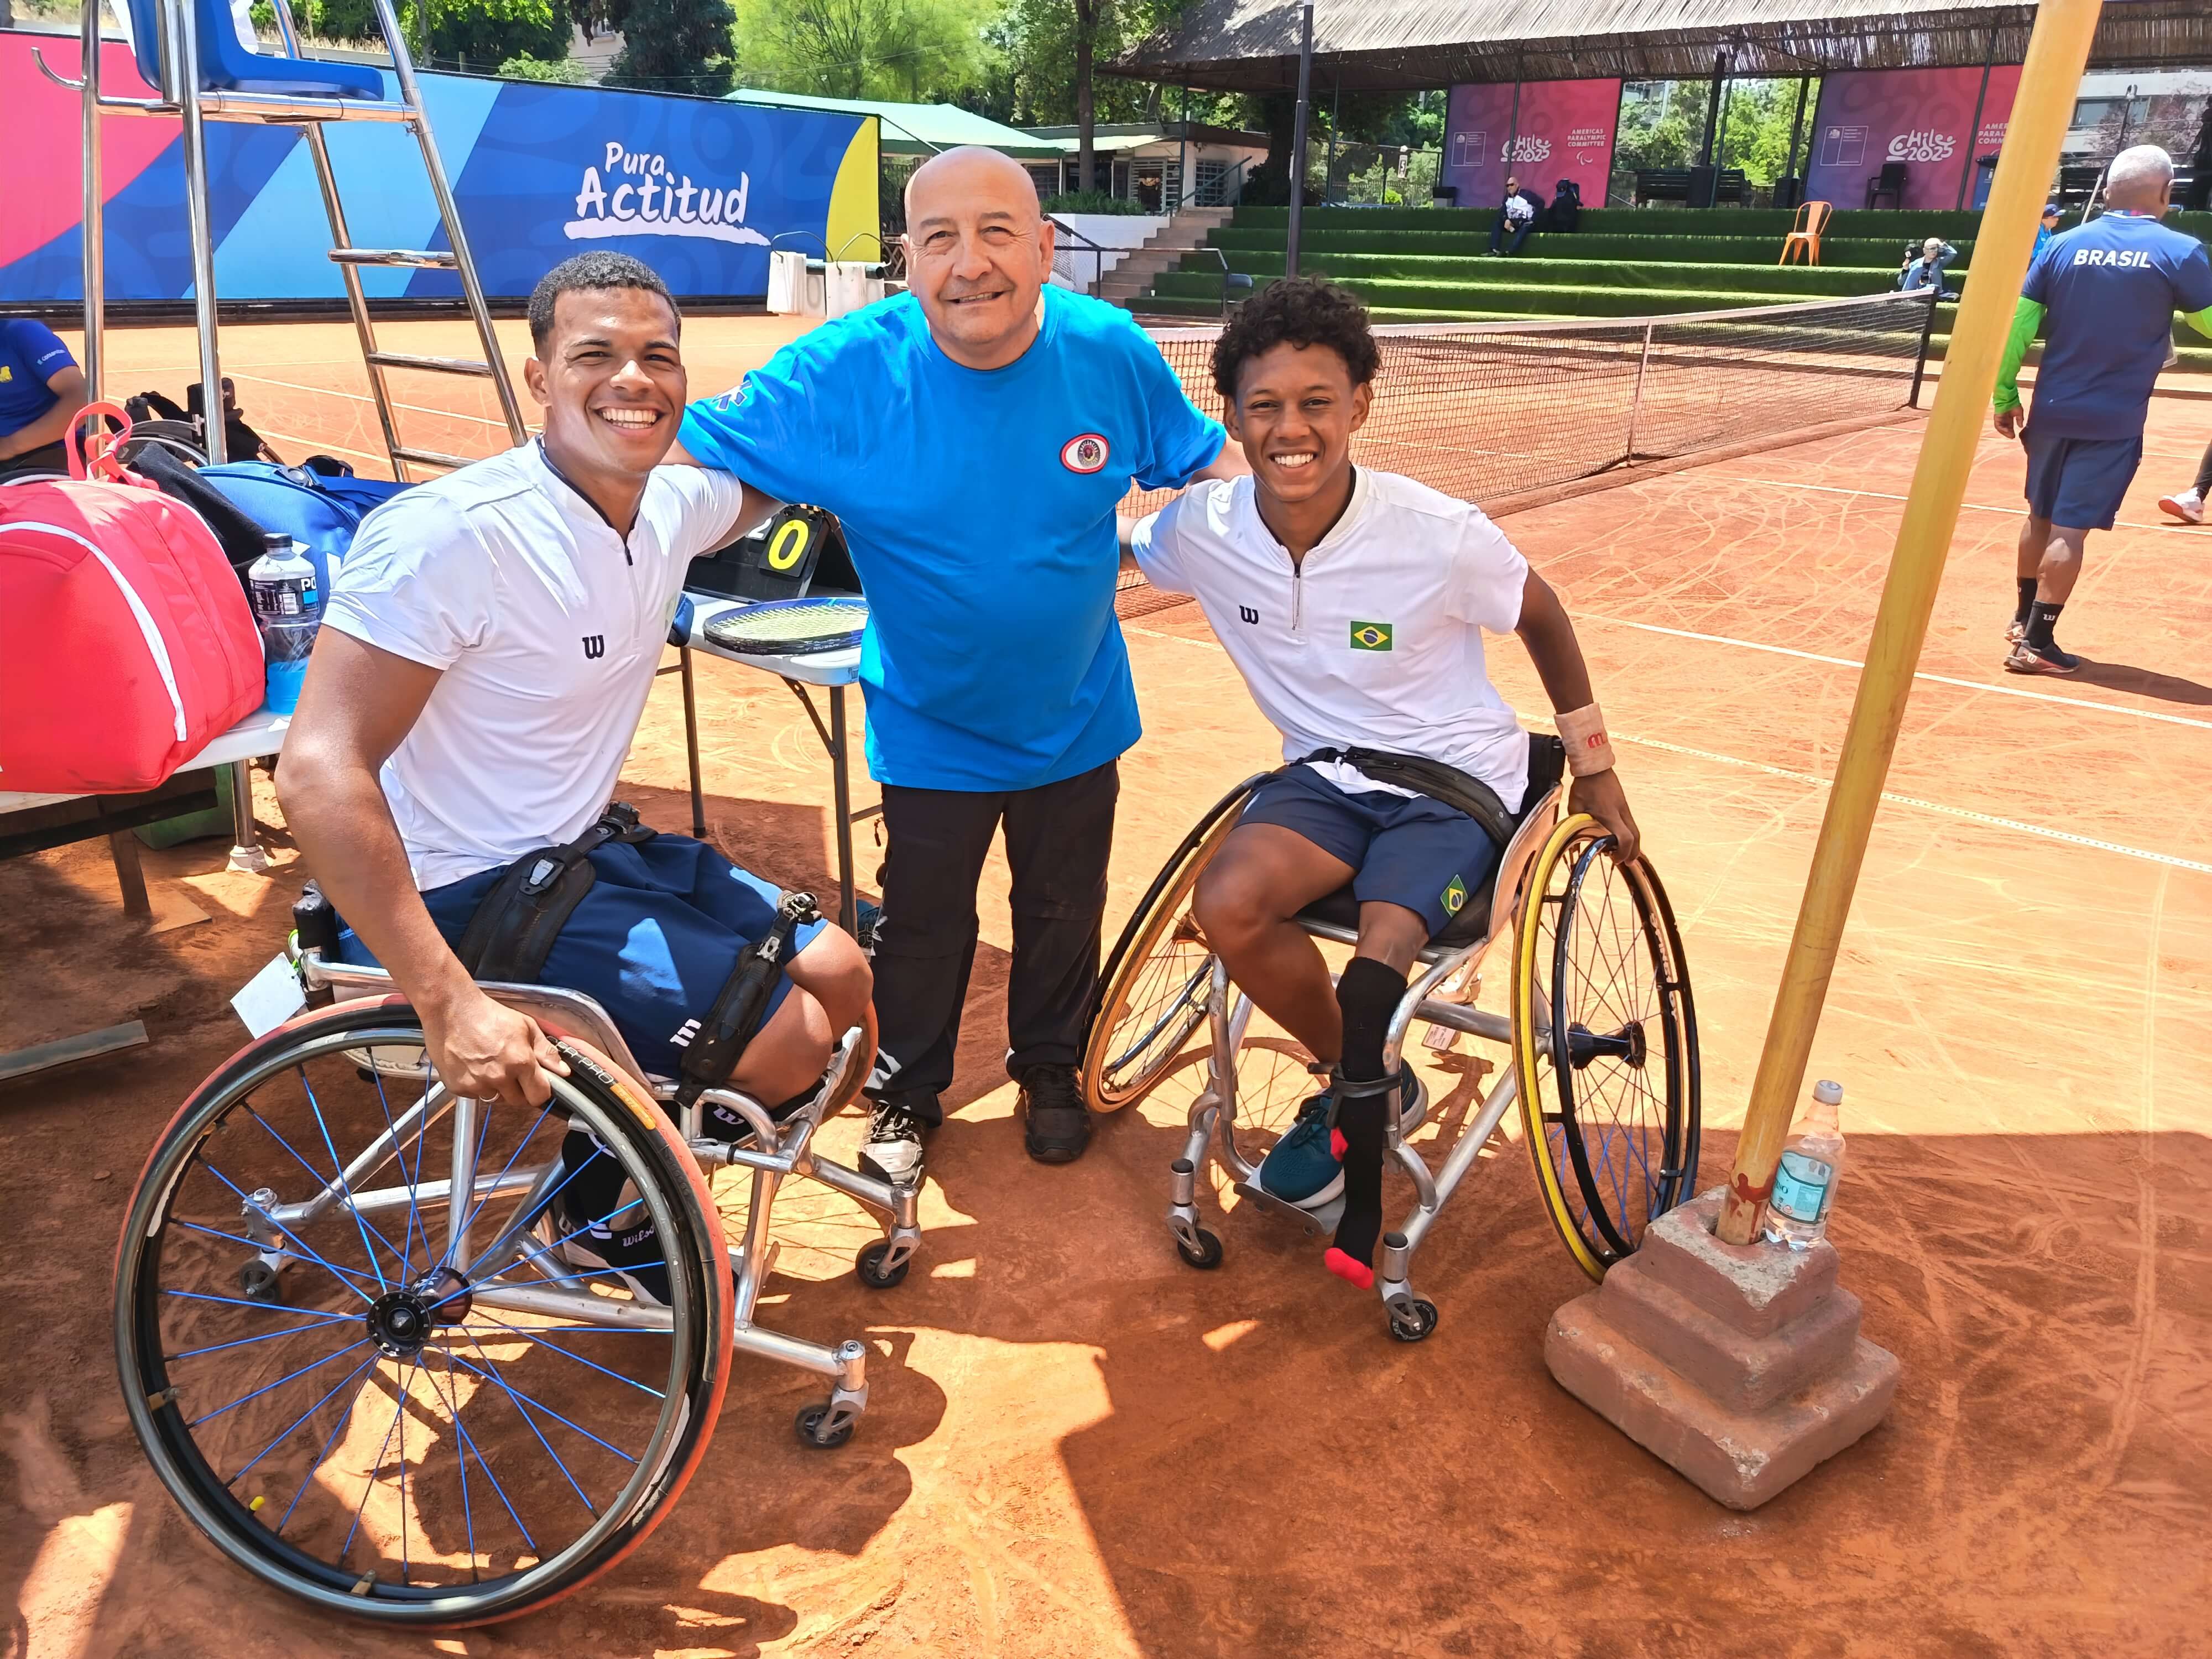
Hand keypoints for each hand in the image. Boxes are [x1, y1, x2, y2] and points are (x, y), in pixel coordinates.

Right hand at [421, 985, 567, 1108]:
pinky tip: (474, 1065)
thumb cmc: (488, 1014)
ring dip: (497, 1087)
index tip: (537, 1084)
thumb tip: (563, 1071)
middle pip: (518, 1101)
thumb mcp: (526, 1026)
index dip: (540, 1090)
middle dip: (520, 1090)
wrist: (451, 1009)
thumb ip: (546, 1051)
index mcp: (520, 1062)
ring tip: (490, 1064)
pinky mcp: (458, 1087)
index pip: (539, 1096)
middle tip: (513, 1071)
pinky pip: (475, 1095)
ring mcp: (477, 1084)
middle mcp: (499, 1077)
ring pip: (496, 1098)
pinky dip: (477, 1085)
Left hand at [1570, 768, 1640, 865]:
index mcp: (1610, 814)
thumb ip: (1576, 827)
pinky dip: (1630, 835)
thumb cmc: (1584, 787)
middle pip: (1635, 836)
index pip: (1625, 837)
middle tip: (1625, 862)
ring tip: (1624, 854)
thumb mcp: (1575, 809)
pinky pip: (1631, 824)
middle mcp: (1621, 812)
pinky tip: (1621, 839)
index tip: (1614, 859)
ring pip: (1635, 830)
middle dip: (1633, 852)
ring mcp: (1625, 808)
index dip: (1623, 852)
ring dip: (1632, 844)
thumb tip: (1574, 845)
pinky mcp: (1624, 805)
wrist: (1595, 767)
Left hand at [1994, 404, 2021, 439]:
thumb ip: (2020, 419)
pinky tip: (2006, 431)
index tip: (2014, 436)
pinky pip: (1998, 425)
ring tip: (2009, 435)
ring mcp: (1999, 419)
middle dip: (2008, 433)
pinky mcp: (1996, 417)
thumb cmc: (2014, 403)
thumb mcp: (2019, 412)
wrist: (2009, 398)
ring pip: (2001, 428)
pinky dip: (2002, 429)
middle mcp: (2003, 419)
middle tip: (2012, 437)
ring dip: (2005, 432)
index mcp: (2009, 418)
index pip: (2009, 427)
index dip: (2011, 432)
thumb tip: (2021, 426)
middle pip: (2005, 429)